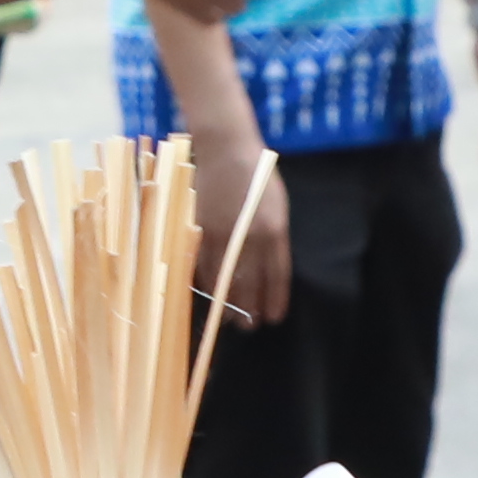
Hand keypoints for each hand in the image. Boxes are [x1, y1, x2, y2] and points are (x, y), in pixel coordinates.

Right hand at [191, 121, 292, 324]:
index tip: (274, 318)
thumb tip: (268, 267)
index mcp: (274, 230)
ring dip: (226, 303)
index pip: (277, 276)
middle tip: (250, 327)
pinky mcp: (200, 230)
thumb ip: (274, 237)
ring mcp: (222, 235)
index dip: (275, 300)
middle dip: (250, 310)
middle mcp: (249, 237)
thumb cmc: (257, 174)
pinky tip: (209, 293)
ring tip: (229, 319)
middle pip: (249, 284)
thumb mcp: (277, 205)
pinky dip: (206, 282)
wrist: (226, 149)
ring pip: (223, 279)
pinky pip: (202, 265)